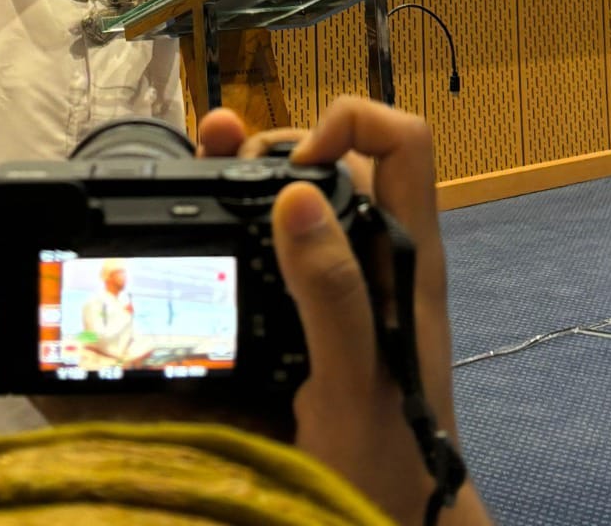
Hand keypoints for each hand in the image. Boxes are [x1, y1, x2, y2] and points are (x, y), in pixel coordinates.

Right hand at [198, 101, 490, 525]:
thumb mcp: (353, 377)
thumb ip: (331, 290)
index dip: (348, 124)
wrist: (390, 517)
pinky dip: (246, 222)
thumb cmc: (385, 457)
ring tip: (204, 175)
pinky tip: (213, 230)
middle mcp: (382, 252)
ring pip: (309, 198)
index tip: (291, 166)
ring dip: (255, 177)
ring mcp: (352, 279)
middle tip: (222, 169)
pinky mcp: (322, 308)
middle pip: (342, 157)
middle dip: (278, 145)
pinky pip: (286, 245)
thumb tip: (297, 194)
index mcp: (406, 254)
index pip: (404, 142)